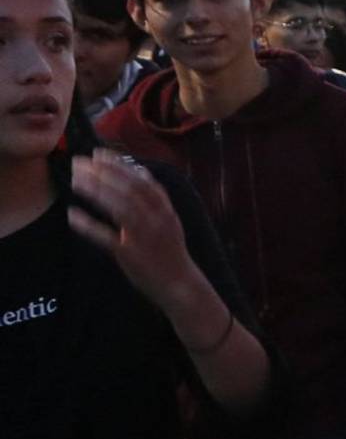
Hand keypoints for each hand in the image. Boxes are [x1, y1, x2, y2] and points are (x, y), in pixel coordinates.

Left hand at [66, 150, 198, 310]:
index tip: (98, 154)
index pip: (142, 180)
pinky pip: (106, 237)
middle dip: (103, 173)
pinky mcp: (130, 254)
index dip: (120, 165)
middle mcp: (157, 220)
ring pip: (119, 208)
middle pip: (129, 190)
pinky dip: (88, 225)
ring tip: (75, 180)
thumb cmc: (169, 251)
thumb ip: (154, 198)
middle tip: (79, 163)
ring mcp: (144, 237)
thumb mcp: (169, 220)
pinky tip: (73, 215)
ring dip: (96, 192)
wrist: (180, 284)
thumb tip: (140, 171)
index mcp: (166, 210)